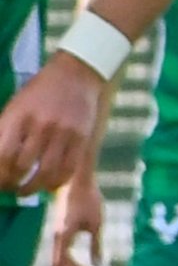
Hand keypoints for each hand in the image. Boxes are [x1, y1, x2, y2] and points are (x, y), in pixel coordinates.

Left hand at [0, 56, 108, 197]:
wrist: (75, 75)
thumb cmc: (39, 92)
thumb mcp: (15, 107)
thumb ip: (5, 133)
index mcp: (18, 116)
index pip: (2, 155)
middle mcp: (40, 125)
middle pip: (21, 166)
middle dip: (11, 183)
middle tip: (8, 188)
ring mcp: (63, 132)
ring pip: (45, 173)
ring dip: (32, 188)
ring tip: (25, 191)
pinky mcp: (81, 138)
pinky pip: (68, 169)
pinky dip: (56, 182)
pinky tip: (48, 185)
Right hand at [49, 171, 103, 265]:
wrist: (77, 181)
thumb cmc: (89, 200)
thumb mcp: (96, 223)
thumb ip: (96, 245)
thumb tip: (97, 265)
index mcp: (63, 235)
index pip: (60, 264)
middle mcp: (57, 236)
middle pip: (58, 265)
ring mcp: (57, 233)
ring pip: (60, 259)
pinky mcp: (61, 230)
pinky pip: (63, 251)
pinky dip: (71, 260)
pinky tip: (84, 265)